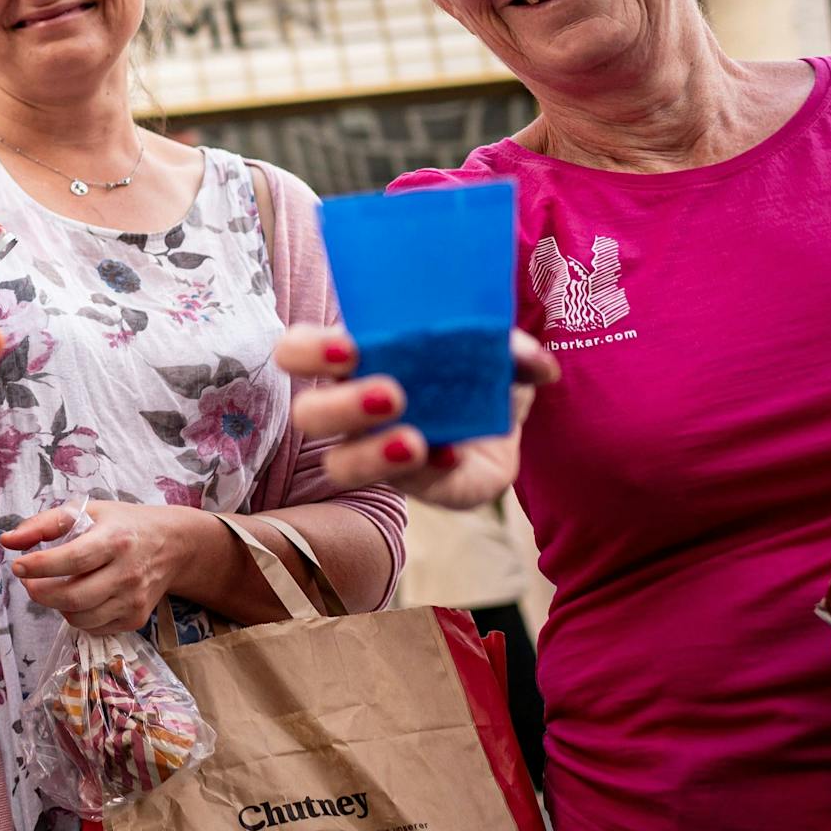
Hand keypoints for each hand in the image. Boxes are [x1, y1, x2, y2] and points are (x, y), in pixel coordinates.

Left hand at [4, 501, 175, 632]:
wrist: (173, 545)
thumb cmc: (123, 524)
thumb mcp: (87, 512)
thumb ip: (44, 524)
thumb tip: (7, 541)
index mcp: (116, 539)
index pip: (72, 559)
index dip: (40, 566)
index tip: (18, 566)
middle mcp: (127, 573)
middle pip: (73, 596)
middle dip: (41, 592)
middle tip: (29, 582)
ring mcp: (133, 600)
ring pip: (80, 617)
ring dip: (56, 606)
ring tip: (54, 587)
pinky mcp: (136, 619)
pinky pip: (94, 628)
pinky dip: (77, 616)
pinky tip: (77, 597)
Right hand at [273, 325, 559, 508]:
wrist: (506, 416)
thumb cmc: (471, 364)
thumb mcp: (491, 345)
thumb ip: (507, 346)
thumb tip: (534, 360)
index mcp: (352, 360)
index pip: (297, 351)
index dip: (308, 351)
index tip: (348, 348)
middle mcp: (351, 409)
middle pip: (308, 414)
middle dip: (340, 406)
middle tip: (392, 394)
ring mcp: (376, 452)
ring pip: (340, 466)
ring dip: (373, 454)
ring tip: (415, 440)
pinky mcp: (418, 485)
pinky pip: (414, 485)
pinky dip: (435, 468)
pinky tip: (456, 455)